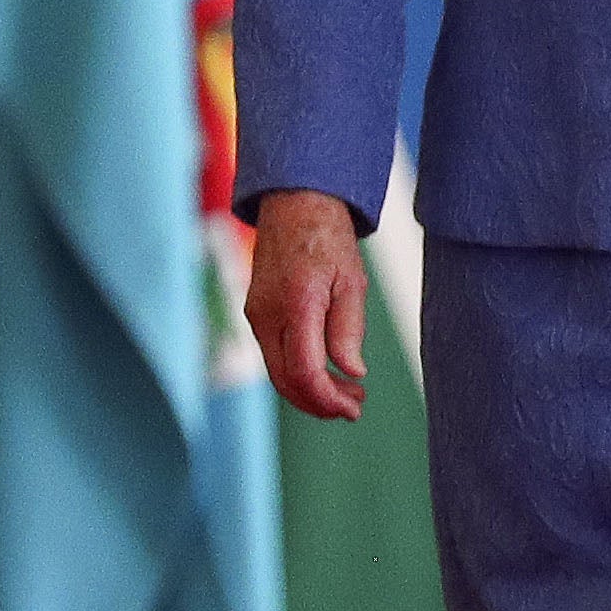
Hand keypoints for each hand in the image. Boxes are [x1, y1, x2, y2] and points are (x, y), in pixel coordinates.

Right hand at [246, 188, 368, 420]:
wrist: (294, 203)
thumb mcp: (352, 279)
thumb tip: (352, 372)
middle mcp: (268, 313)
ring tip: (346, 392)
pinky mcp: (256, 313)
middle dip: (320, 403)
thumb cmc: (328, 237)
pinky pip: (274, 354)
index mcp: (297, 303)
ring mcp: (257, 314)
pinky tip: (325, 372)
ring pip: (278, 372)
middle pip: (286, 381)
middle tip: (353, 407)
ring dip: (309, 392)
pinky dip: (298, 372)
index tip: (353, 407)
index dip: (327, 399)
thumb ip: (349, 329)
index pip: (304, 371)